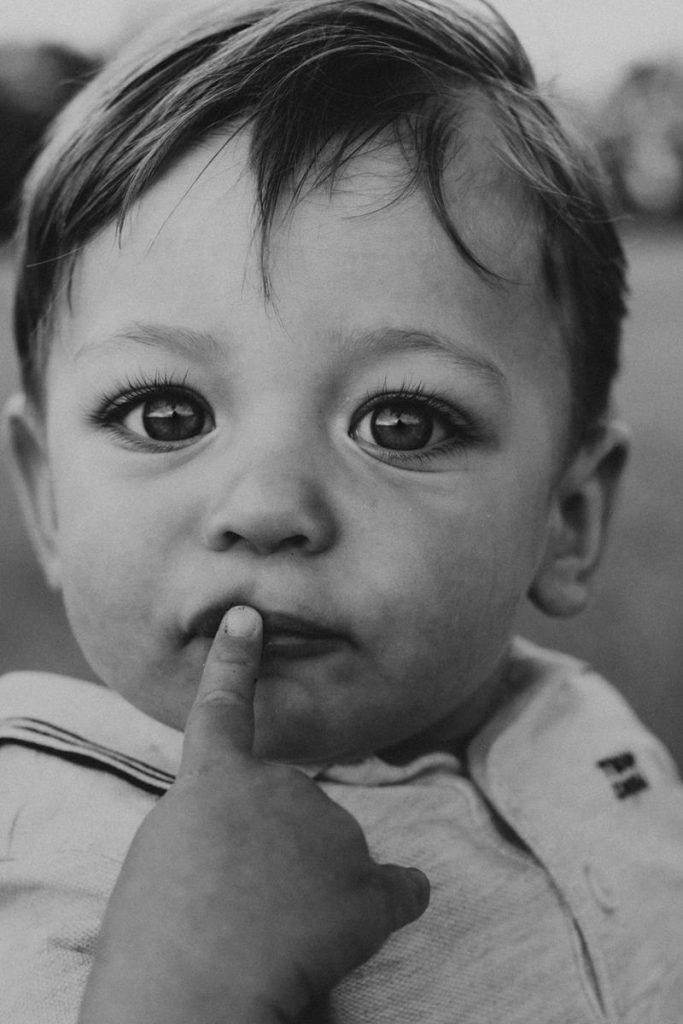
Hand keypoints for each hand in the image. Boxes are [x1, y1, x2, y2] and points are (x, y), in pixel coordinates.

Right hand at [78, 606, 429, 1023]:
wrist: (189, 989)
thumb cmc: (156, 936)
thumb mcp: (160, 857)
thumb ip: (209, 821)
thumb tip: (251, 842)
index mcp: (216, 779)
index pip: (224, 707)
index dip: (235, 660)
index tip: (248, 617)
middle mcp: (281, 786)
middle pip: (290, 811)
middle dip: (273, 851)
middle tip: (233, 908)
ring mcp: (330, 830)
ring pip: (332, 856)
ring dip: (310, 890)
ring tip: (266, 937)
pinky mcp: (366, 886)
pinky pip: (398, 888)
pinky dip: (391, 901)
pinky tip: (374, 918)